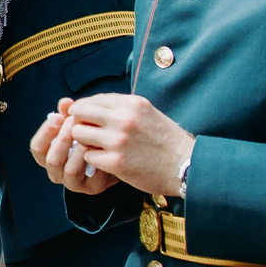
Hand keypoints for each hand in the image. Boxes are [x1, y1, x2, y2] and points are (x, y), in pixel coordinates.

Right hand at [30, 99, 114, 194]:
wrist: (117, 154)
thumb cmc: (92, 138)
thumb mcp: (78, 125)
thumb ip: (69, 114)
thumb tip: (65, 102)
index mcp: (49, 156)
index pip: (37, 148)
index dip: (45, 132)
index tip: (57, 117)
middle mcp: (57, 172)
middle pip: (52, 160)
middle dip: (62, 139)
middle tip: (75, 123)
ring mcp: (74, 182)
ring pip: (69, 170)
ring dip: (78, 151)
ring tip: (90, 136)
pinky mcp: (92, 188)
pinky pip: (91, 177)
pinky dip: (95, 161)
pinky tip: (102, 148)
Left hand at [57, 94, 195, 196]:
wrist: (186, 166)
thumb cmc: (166, 141)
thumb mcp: (147, 113)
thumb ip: (122, 108)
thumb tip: (92, 106)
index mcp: (131, 104)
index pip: (91, 99)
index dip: (84, 110)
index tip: (85, 119)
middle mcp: (123, 118)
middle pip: (79, 112)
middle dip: (79, 122)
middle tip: (86, 133)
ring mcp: (118, 140)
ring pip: (78, 134)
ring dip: (84, 142)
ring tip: (97, 147)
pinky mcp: (116, 162)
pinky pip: (88, 156)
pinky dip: (94, 160)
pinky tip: (107, 161)